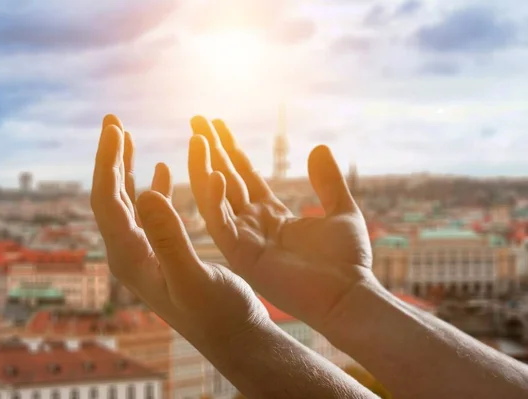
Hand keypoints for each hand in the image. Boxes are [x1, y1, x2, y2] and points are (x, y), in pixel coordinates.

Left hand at [91, 115, 268, 347]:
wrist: (234, 338)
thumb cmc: (218, 315)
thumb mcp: (194, 277)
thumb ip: (169, 237)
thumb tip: (144, 192)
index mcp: (130, 258)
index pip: (108, 201)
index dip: (109, 162)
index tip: (116, 127)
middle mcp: (130, 254)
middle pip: (111, 197)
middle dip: (111, 157)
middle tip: (112, 120)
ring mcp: (144, 253)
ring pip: (127, 202)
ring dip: (126, 168)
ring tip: (126, 136)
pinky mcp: (161, 253)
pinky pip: (148, 212)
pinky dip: (151, 186)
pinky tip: (158, 171)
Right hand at [188, 116, 373, 332]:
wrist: (348, 295)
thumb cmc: (347, 261)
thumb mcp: (342, 211)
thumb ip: (328, 182)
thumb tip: (320, 148)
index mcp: (272, 215)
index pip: (244, 176)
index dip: (230, 150)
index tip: (216, 124)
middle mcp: (252, 224)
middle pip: (225, 180)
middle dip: (211, 150)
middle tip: (196, 119)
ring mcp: (244, 240)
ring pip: (215, 198)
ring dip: (204, 168)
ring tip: (196, 138)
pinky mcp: (242, 255)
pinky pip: (221, 223)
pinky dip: (214, 200)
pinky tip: (214, 174)